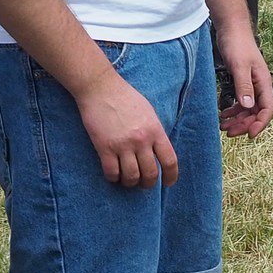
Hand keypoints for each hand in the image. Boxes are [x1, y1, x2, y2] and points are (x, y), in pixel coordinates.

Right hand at [77, 69, 177, 186]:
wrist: (101, 88)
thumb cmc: (126, 98)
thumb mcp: (149, 113)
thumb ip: (155, 132)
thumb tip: (158, 150)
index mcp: (156, 131)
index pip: (170, 161)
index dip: (171, 176)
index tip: (168, 183)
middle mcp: (142, 140)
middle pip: (151, 172)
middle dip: (149, 184)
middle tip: (144, 184)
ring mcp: (123, 144)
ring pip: (131, 176)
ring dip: (130, 183)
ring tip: (128, 181)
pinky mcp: (104, 146)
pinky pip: (111, 171)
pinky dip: (113, 178)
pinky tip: (113, 175)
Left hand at [214, 31, 272, 138]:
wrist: (231, 29)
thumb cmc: (238, 44)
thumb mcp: (240, 66)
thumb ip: (244, 86)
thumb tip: (248, 106)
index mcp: (264, 83)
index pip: (267, 108)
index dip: (260, 123)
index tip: (249, 134)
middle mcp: (260, 86)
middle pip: (257, 112)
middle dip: (245, 124)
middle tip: (229, 132)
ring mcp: (251, 85)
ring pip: (248, 109)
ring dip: (238, 120)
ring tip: (223, 126)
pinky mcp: (242, 82)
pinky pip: (241, 102)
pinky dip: (233, 111)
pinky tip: (223, 115)